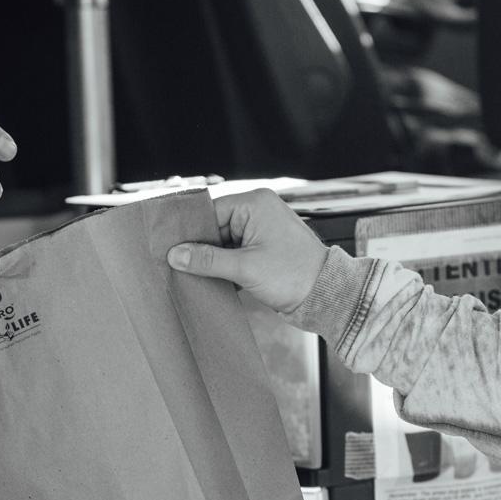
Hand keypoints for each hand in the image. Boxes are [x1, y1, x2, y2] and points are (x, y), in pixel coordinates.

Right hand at [166, 188, 326, 312]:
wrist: (327, 296)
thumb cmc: (295, 275)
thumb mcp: (245, 268)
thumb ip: (207, 259)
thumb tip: (177, 254)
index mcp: (255, 203)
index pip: (211, 212)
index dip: (192, 233)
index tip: (173, 250)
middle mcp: (259, 211)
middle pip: (215, 227)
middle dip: (202, 249)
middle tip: (182, 266)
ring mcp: (262, 230)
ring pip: (224, 242)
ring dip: (213, 261)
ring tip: (199, 276)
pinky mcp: (264, 249)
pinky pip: (235, 253)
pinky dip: (226, 267)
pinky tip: (215, 280)